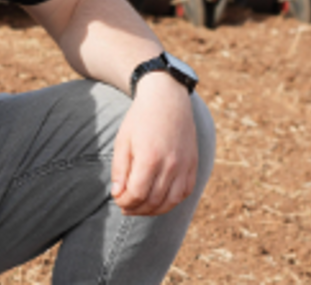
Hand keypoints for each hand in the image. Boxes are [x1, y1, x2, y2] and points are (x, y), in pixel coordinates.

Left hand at [110, 72, 198, 215]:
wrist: (167, 100)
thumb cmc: (141, 119)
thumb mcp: (123, 140)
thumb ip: (119, 169)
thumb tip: (117, 195)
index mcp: (149, 158)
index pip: (137, 194)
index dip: (125, 201)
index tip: (117, 200)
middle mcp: (170, 165)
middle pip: (153, 201)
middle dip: (136, 208)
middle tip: (125, 207)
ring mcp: (184, 166)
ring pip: (170, 202)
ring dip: (153, 210)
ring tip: (140, 207)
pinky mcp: (193, 165)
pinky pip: (184, 193)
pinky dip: (171, 202)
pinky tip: (159, 200)